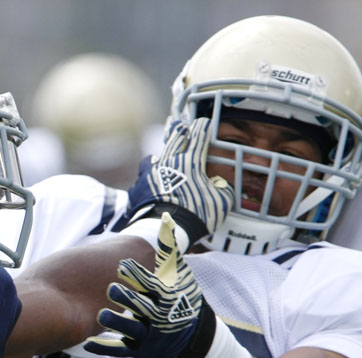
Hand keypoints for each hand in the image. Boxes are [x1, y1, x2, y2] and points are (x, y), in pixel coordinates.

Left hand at [85, 213, 215, 357]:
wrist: (194, 338)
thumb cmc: (181, 298)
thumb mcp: (180, 275)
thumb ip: (169, 250)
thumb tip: (166, 220)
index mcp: (168, 297)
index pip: (153, 285)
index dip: (138, 275)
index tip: (122, 265)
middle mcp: (159, 318)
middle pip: (143, 308)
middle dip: (128, 299)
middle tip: (111, 288)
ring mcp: (149, 336)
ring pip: (132, 331)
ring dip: (117, 323)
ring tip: (101, 315)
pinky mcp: (139, 351)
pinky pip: (121, 350)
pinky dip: (105, 348)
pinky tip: (88, 344)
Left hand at [126, 118, 232, 247]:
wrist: (164, 230)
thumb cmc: (196, 214)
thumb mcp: (221, 202)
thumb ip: (222, 188)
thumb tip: (219, 184)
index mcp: (191, 161)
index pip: (199, 135)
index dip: (202, 126)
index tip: (204, 122)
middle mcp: (169, 162)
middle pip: (175, 139)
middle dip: (180, 131)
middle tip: (181, 126)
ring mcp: (151, 173)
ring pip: (156, 156)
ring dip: (162, 154)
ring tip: (163, 156)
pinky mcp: (139, 187)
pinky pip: (144, 176)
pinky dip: (149, 176)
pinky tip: (149, 179)